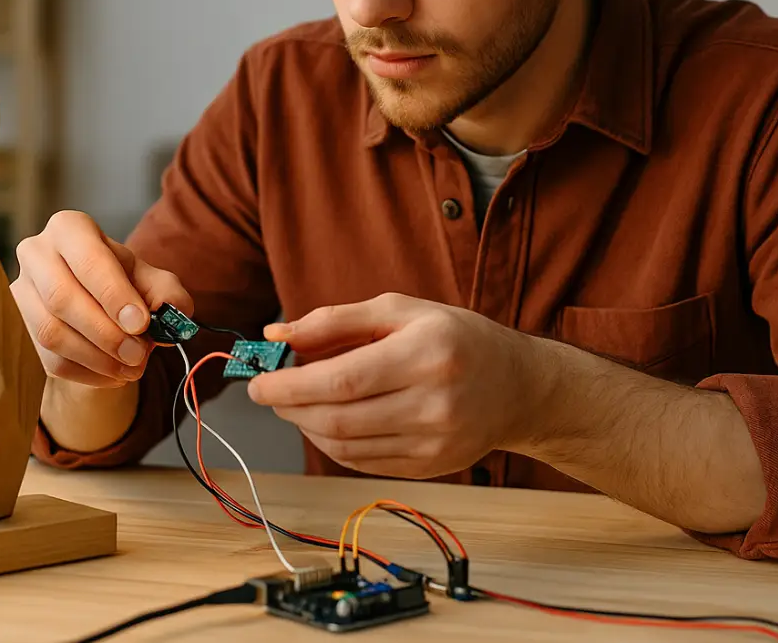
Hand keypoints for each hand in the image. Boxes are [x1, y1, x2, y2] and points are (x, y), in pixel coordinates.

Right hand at [11, 210, 192, 387]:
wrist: (93, 306)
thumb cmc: (122, 285)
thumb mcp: (152, 282)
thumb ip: (167, 293)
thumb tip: (169, 311)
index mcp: (70, 229)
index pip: (89, 260)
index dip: (114, 295)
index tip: (140, 324)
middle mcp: (35, 253)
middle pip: (62, 297)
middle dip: (105, 332)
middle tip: (138, 354)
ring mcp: (19, 292)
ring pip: (50, 332)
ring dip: (95, 357)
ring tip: (130, 368)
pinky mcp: (16, 328)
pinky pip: (46, 358)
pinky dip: (85, 373)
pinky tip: (112, 375)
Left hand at [245, 293, 538, 478]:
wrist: (518, 387)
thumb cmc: (456, 338)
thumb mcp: (400, 310)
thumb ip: (335, 321)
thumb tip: (277, 335)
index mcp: (426, 353)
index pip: (343, 379)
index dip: (291, 386)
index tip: (258, 382)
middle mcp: (434, 402)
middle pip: (340, 418)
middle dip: (291, 408)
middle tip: (270, 393)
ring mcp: (434, 442)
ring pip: (346, 447)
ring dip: (308, 427)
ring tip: (298, 405)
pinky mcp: (431, 468)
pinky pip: (364, 463)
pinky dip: (334, 445)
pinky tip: (327, 423)